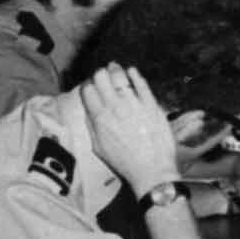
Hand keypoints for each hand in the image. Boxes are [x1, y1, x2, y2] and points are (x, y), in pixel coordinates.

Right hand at [80, 64, 180, 194]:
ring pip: (120, 75)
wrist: (151, 170)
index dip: (89, 85)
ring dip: (116, 70)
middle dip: (101, 74)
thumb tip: (88, 108)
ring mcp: (134, 104)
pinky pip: (141, 83)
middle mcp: (115, 108)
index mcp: (100, 118)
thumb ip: (92, 125)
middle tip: (104, 76)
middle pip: (101, 77)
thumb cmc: (124, 162)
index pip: (88, 89)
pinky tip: (132, 72)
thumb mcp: (99, 147)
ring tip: (116, 69)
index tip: (92, 86)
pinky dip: (135, 74)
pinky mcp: (152, 105)